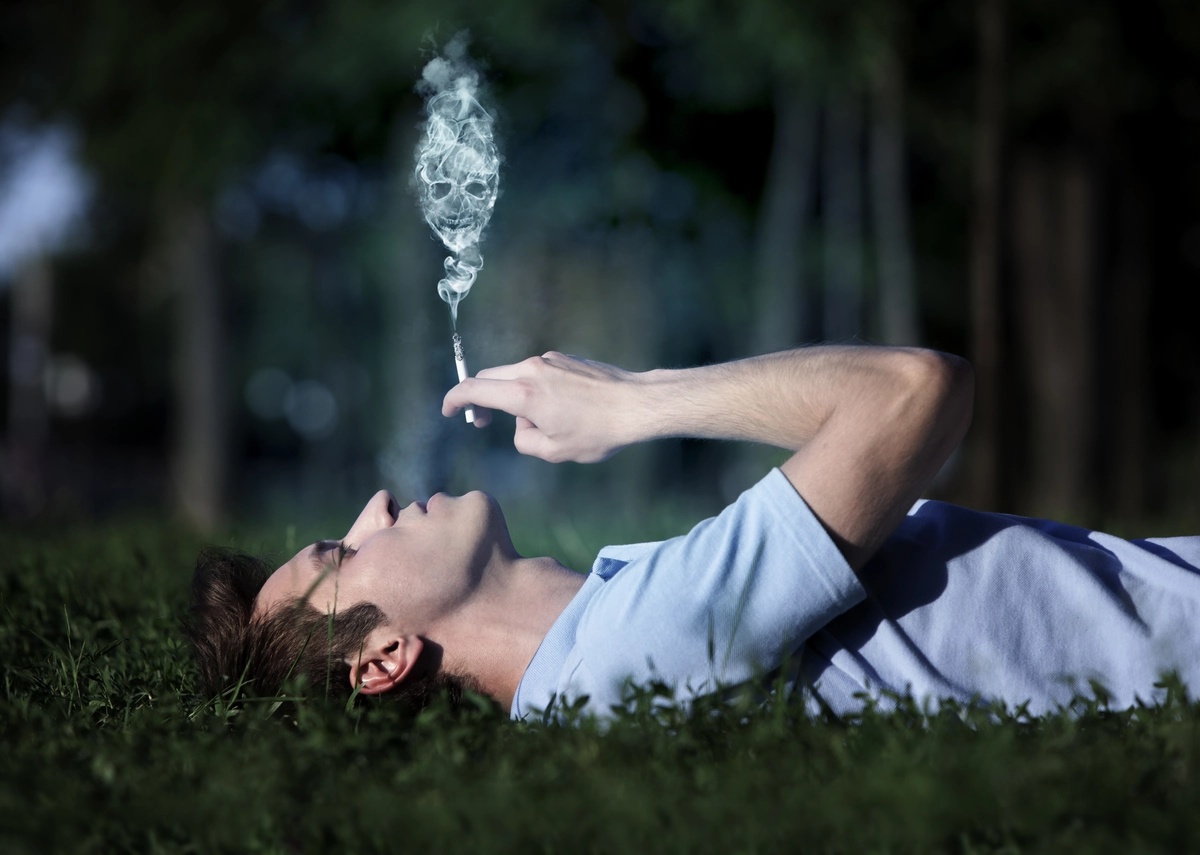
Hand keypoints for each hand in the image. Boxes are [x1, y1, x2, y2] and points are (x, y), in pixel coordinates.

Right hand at [442, 352, 644, 462]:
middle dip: (480, 399)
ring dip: (513, 397)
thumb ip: (525, 441)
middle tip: (482, 423)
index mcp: (524, 394)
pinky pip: (537, 372)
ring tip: (542, 424)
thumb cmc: (599, 432)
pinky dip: (535, 389)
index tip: (449, 411)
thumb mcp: (555, 451)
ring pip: (515, 375)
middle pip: (490, 378)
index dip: (454, 399)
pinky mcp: (565, 358)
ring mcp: (550, 360)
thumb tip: (522, 427)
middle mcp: (532, 369)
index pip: (473, 389)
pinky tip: (560, 409)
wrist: (637, 404)